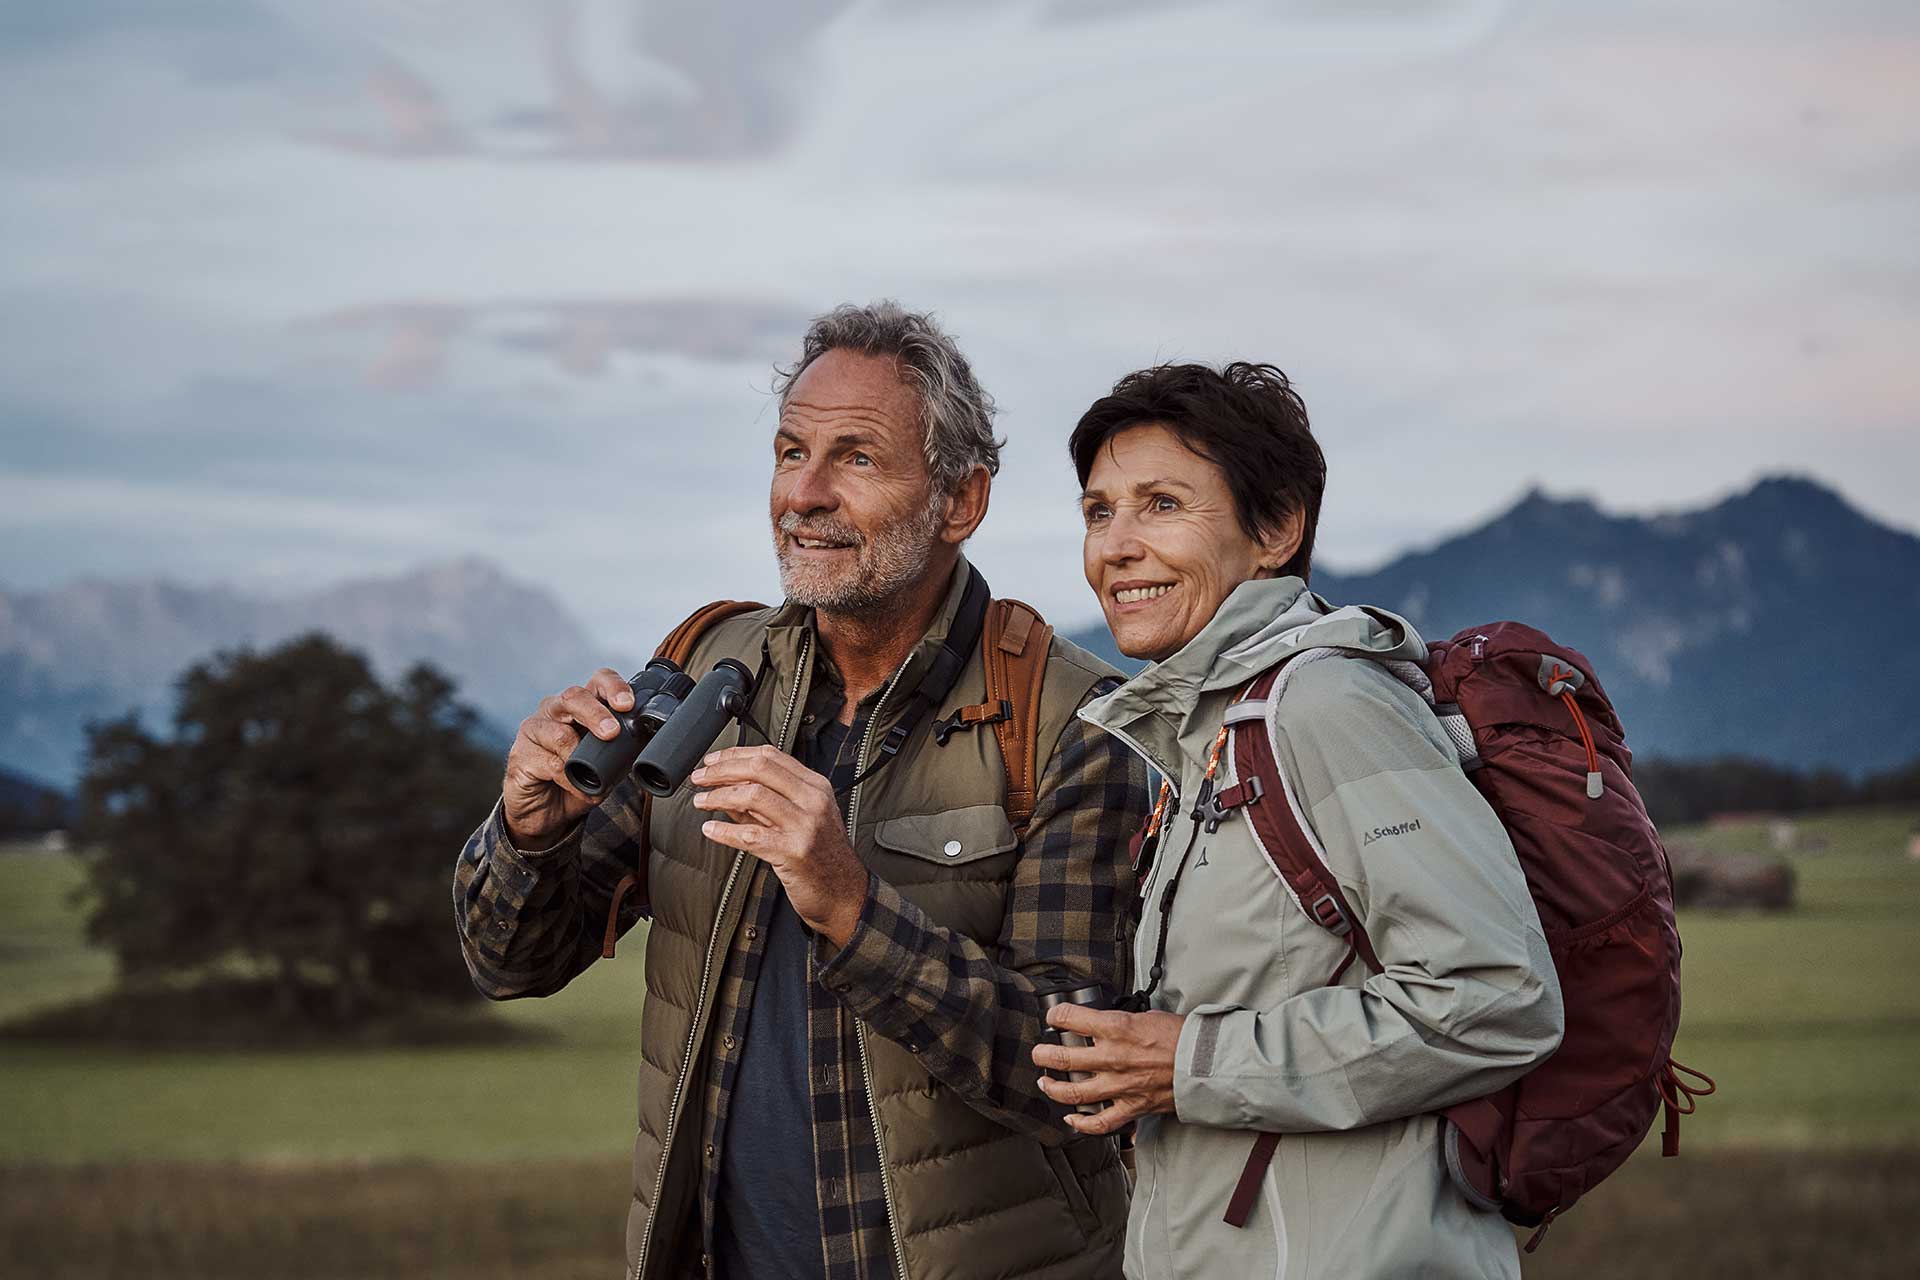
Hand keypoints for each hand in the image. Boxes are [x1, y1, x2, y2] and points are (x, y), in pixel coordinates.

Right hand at [502, 668, 632, 847]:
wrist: (545, 813)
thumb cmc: (575, 780)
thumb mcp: (604, 764)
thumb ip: (620, 750)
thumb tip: (644, 748)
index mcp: (579, 706)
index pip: (597, 681)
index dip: (613, 687)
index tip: (628, 704)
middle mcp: (554, 710)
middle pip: (574, 697)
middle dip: (596, 713)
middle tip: (612, 732)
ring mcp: (534, 730)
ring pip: (558, 732)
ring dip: (580, 754)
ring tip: (591, 772)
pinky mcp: (520, 756)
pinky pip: (550, 763)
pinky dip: (569, 778)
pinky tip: (577, 787)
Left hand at [690, 745, 871, 945]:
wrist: (845, 894)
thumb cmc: (823, 858)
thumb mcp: (800, 820)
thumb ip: (764, 805)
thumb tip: (727, 789)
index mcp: (815, 786)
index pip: (770, 756)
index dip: (736, 754)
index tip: (713, 761)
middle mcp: (812, 800)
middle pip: (760, 769)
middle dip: (722, 770)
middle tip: (700, 778)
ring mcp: (805, 825)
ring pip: (753, 795)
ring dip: (718, 796)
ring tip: (701, 801)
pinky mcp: (794, 852)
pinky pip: (751, 835)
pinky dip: (725, 831)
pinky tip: (711, 830)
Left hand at [1030, 1005, 1185, 1134]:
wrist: (1206, 1062)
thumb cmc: (1180, 1036)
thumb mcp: (1146, 1015)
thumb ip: (1120, 1022)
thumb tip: (1105, 1024)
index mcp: (1116, 1028)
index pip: (1071, 1018)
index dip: (1056, 1016)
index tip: (1054, 1018)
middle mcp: (1113, 1057)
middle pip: (1063, 1058)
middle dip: (1044, 1055)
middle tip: (1039, 1054)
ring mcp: (1120, 1085)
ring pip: (1074, 1092)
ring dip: (1053, 1088)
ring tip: (1045, 1083)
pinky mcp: (1131, 1107)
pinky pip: (1100, 1122)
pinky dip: (1082, 1123)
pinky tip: (1071, 1118)